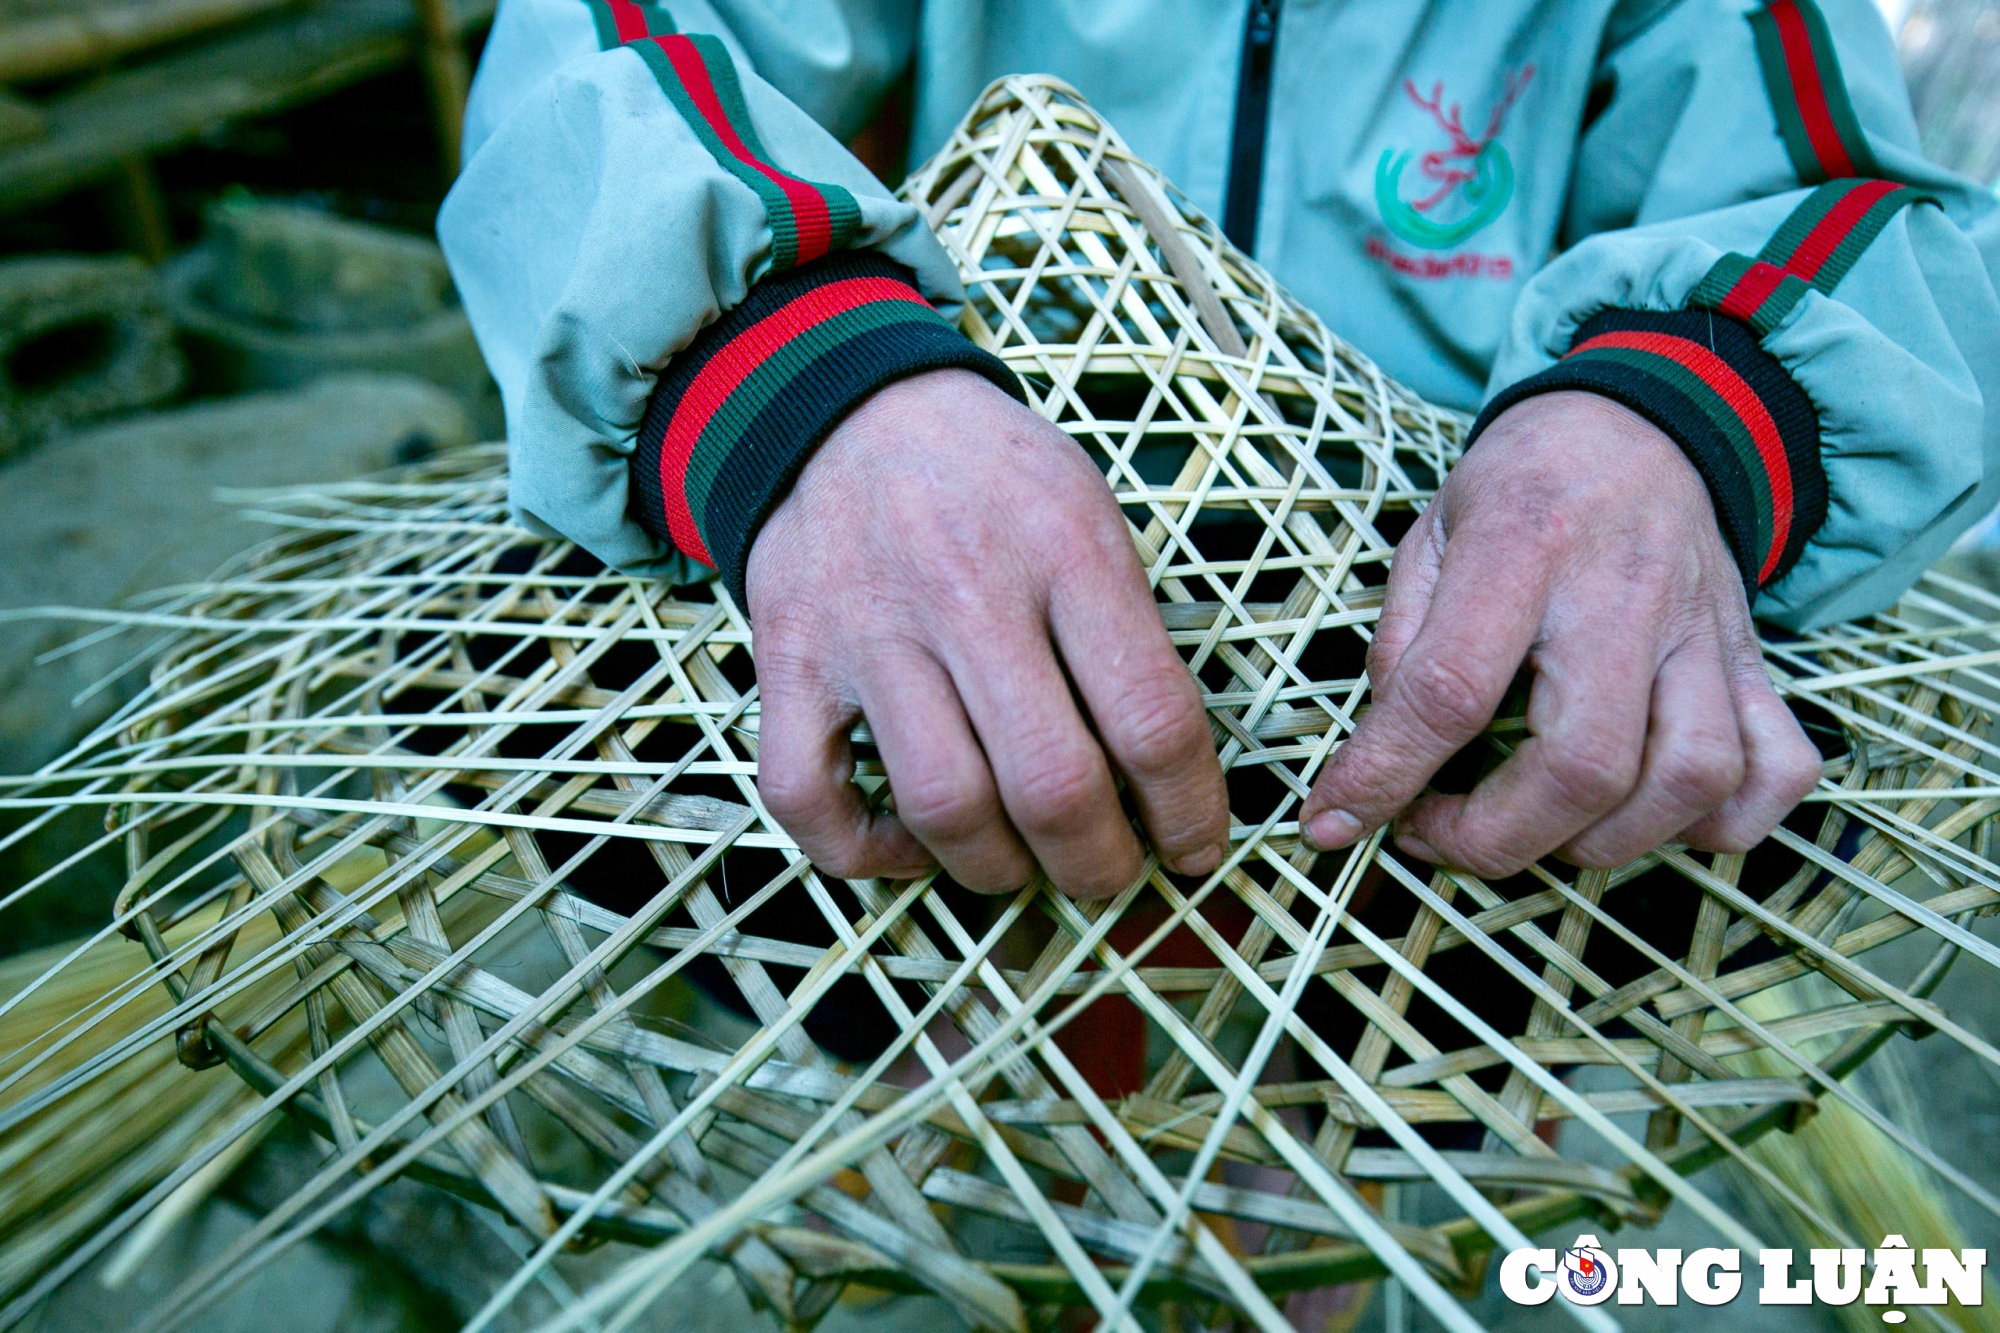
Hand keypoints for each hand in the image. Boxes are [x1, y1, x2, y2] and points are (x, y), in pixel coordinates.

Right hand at [745, 368, 1229, 896]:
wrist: (847, 408)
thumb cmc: (991, 480)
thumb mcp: (1091, 514)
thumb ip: (1126, 635)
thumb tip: (1165, 780)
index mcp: (1066, 550)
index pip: (1152, 719)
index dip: (1188, 813)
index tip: (1194, 850)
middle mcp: (966, 592)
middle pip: (1051, 785)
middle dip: (1098, 866)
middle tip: (1108, 876)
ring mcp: (867, 631)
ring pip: (943, 806)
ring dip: (997, 870)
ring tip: (1019, 863)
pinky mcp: (788, 661)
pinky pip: (808, 799)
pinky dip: (862, 852)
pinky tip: (907, 840)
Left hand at [1300, 391, 1819, 875]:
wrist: (1642, 423)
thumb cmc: (1522, 487)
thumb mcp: (1429, 531)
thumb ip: (1400, 640)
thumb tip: (1382, 757)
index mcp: (1523, 545)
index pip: (1450, 688)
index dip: (1384, 775)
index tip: (1333, 821)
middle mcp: (1626, 593)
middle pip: (1584, 764)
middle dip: (1494, 836)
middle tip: (1433, 830)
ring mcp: (1705, 631)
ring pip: (1689, 781)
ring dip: (1600, 843)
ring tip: (1532, 828)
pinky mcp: (1754, 660)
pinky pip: (1777, 769)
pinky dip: (1723, 825)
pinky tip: (1648, 820)